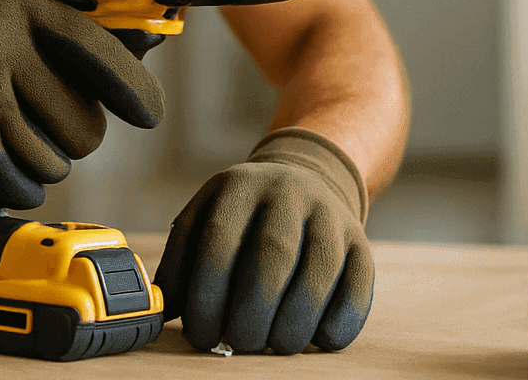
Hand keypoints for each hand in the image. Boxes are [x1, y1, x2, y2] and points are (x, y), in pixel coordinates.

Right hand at [0, 0, 164, 209]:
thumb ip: (51, 26)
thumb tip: (134, 51)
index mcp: (20, 5)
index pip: (95, 51)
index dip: (130, 88)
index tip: (150, 114)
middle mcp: (1, 41)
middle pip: (81, 122)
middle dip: (74, 138)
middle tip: (50, 130)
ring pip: (50, 158)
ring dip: (39, 164)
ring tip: (13, 141)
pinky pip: (15, 180)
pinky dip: (17, 187)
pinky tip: (5, 172)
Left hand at [154, 127, 372, 353]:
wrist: (302, 182)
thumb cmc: (241, 218)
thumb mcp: (204, 219)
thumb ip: (181, 261)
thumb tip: (166, 311)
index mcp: (239, 186)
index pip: (219, 242)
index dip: (208, 296)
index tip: (202, 335)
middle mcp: (288, 192)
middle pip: (273, 257)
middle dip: (252, 313)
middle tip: (239, 343)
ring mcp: (330, 215)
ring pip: (318, 274)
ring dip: (293, 324)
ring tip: (272, 345)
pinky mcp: (362, 241)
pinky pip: (358, 287)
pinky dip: (338, 323)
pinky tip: (315, 339)